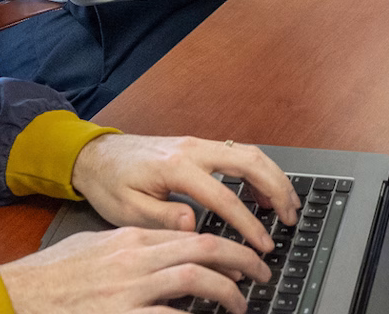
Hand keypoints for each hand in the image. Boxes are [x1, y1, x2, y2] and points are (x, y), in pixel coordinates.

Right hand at [0, 225, 270, 313]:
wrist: (16, 296)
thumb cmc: (52, 277)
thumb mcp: (96, 247)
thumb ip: (132, 246)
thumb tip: (167, 247)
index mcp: (129, 240)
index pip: (190, 232)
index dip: (224, 244)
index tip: (243, 255)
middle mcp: (133, 259)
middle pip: (202, 248)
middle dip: (239, 260)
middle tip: (260, 274)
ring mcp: (127, 289)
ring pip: (193, 277)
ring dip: (226, 290)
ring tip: (241, 303)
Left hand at [71, 133, 298, 254]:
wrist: (97, 155)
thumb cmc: (110, 182)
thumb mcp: (128, 210)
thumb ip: (163, 218)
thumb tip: (195, 225)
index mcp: (176, 166)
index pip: (225, 197)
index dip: (248, 223)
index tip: (262, 245)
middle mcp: (193, 149)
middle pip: (249, 161)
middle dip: (276, 189)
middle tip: (291, 217)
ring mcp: (198, 144)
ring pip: (249, 152)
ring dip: (272, 176)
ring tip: (286, 205)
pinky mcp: (198, 146)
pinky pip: (238, 152)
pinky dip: (258, 170)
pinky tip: (263, 192)